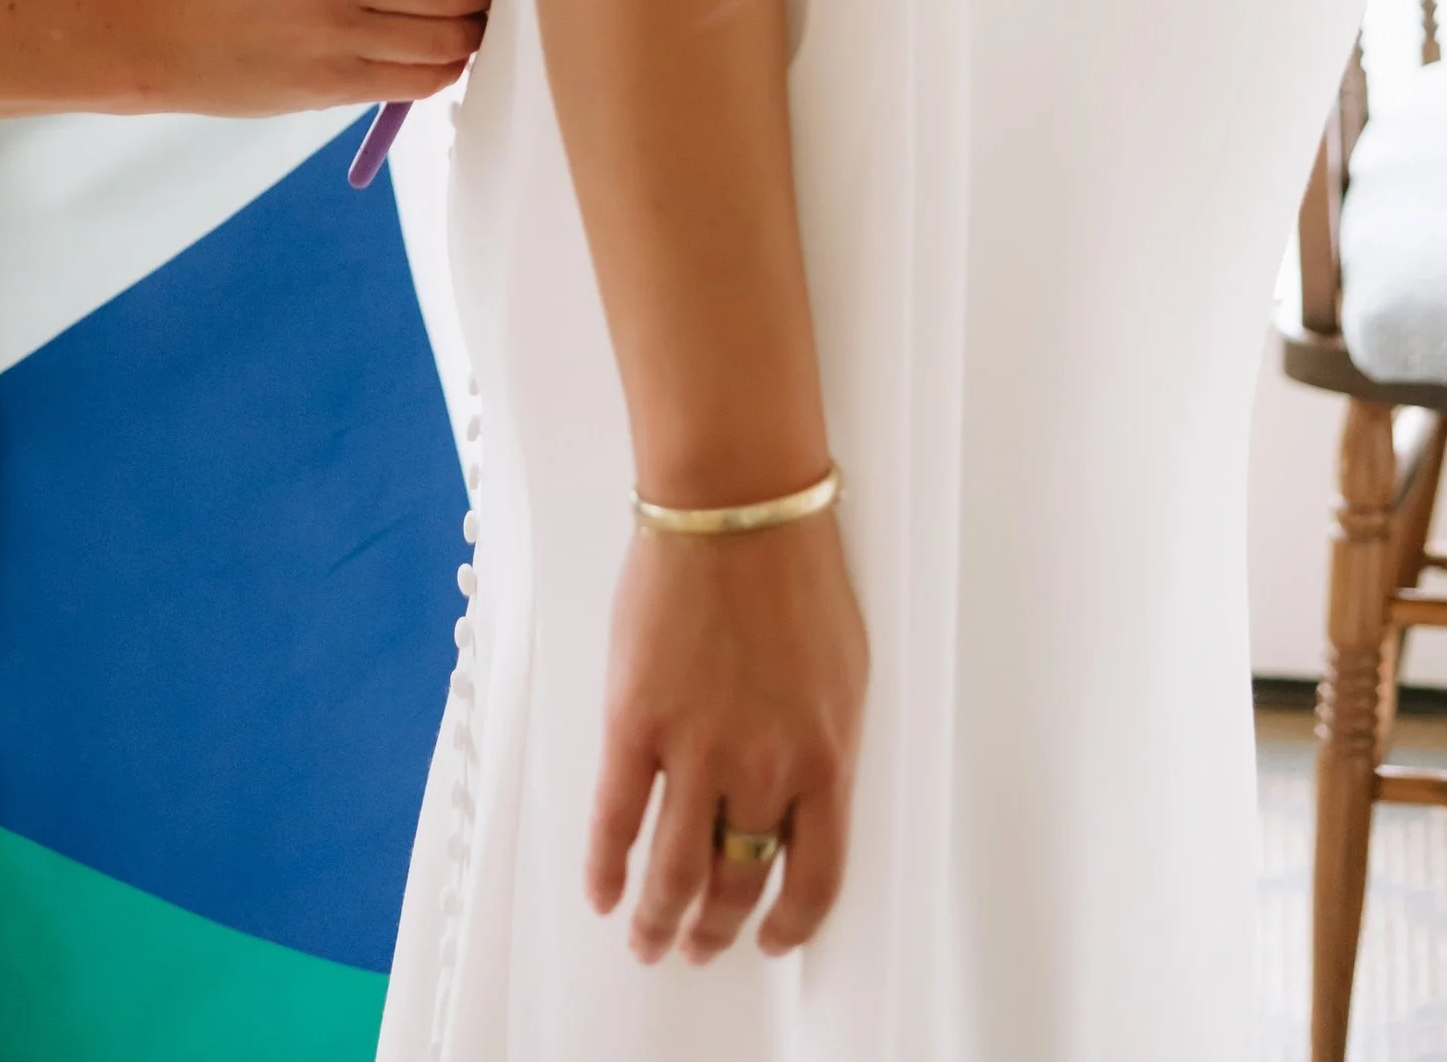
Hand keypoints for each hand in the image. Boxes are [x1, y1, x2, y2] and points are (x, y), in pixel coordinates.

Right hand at [587, 510, 867, 965]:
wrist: (736, 503)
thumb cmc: (795, 565)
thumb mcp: (843, 670)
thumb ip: (821, 742)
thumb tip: (801, 794)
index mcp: (826, 756)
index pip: (817, 877)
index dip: (791, 922)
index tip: (774, 938)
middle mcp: (764, 766)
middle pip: (738, 880)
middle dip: (718, 928)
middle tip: (700, 944)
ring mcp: (696, 746)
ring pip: (676, 870)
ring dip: (660, 918)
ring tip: (650, 937)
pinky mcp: (637, 719)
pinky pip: (617, 817)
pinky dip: (606, 865)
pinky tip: (603, 890)